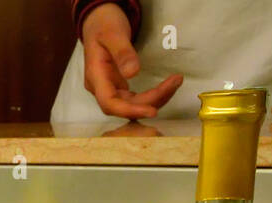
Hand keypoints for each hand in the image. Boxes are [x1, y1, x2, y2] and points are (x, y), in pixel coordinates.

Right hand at [81, 3, 182, 118]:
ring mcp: (109, 88)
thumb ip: (122, 53)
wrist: (99, 22)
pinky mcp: (119, 87)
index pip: (109, 103)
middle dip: (151, 100)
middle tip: (175, 82)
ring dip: (155, 98)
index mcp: (95, 77)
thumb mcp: (113, 34)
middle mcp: (101, 88)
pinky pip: (135, 98)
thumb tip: (132, 73)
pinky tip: (166, 87)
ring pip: (132, 104)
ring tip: (175, 82)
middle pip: (124, 106)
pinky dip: (152, 95)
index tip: (152, 111)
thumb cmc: (104, 25)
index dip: (130, 110)